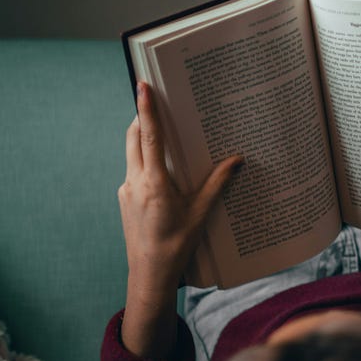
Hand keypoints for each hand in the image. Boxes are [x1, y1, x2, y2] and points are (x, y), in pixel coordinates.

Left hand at [118, 82, 240, 357]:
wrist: (149, 274)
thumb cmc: (176, 246)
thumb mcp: (200, 214)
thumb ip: (217, 184)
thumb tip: (237, 160)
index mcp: (154, 182)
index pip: (149, 135)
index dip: (146, 108)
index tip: (142, 85)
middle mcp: (135, 182)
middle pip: (134, 137)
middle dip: (142, 117)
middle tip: (154, 101)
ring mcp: (126, 190)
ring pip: (131, 153)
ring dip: (143, 139)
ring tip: (162, 133)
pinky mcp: (124, 198)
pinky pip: (133, 170)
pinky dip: (144, 161)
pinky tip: (162, 170)